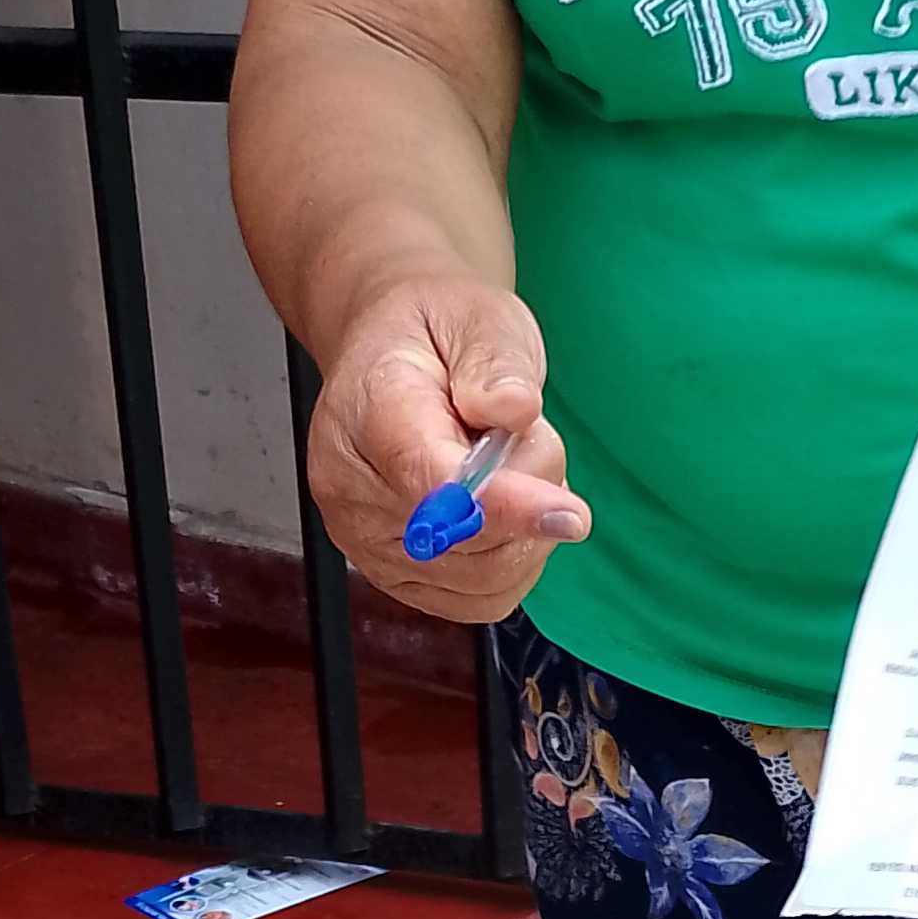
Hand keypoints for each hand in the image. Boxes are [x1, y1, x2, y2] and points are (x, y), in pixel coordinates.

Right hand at [307, 277, 590, 622]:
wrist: (395, 355)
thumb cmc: (436, 336)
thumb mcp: (477, 318)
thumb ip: (496, 364)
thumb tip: (514, 411)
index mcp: (365, 412)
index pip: (432, 479)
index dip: (504, 504)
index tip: (566, 514)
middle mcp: (350, 491)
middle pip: (465, 540)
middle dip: (528, 494)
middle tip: (525, 433)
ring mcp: (367, 543)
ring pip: (481, 578)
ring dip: (525, 530)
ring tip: (510, 467)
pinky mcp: (397, 579)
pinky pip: (478, 600)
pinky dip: (513, 563)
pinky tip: (506, 513)